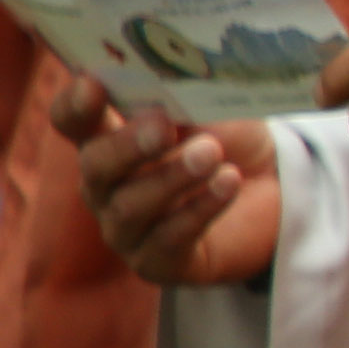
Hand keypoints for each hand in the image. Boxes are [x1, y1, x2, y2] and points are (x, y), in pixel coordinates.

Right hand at [55, 68, 278, 287]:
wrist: (275, 191)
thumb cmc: (229, 141)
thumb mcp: (211, 110)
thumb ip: (182, 101)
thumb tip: (172, 85)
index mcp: (106, 137)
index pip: (72, 121)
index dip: (75, 106)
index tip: (92, 85)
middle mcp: (105, 185)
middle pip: (96, 166)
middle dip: (128, 145)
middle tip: (163, 127)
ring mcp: (125, 228)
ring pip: (132, 206)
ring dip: (173, 177)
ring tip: (212, 155)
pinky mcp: (156, 262)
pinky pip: (168, 239)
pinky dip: (199, 208)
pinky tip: (228, 183)